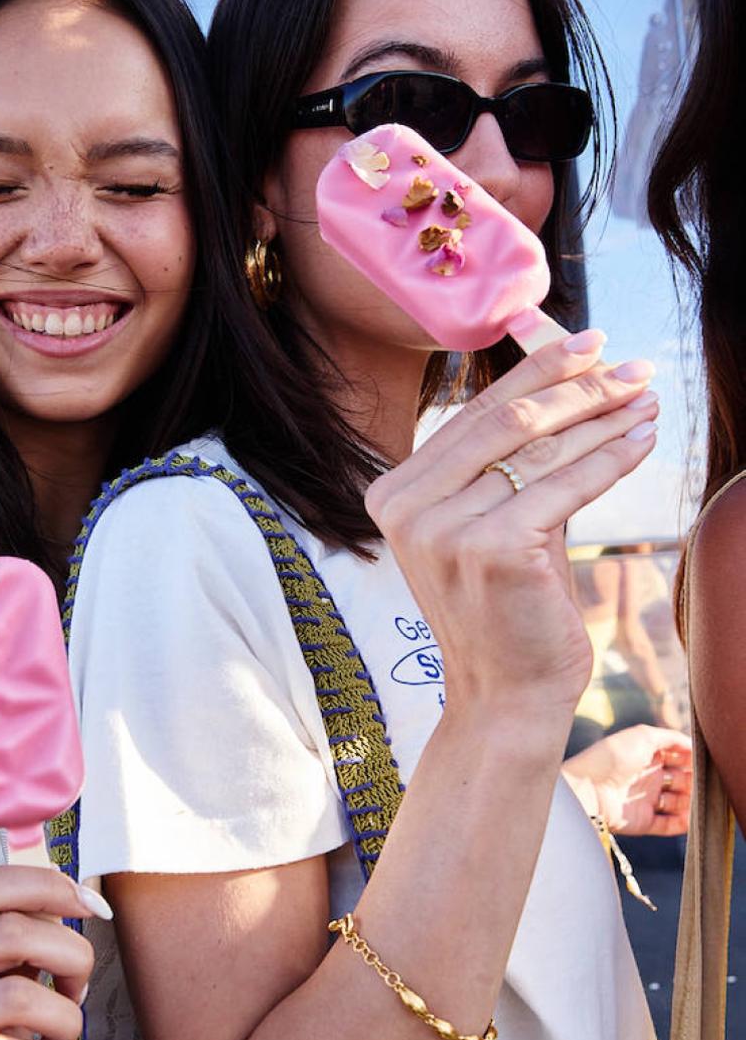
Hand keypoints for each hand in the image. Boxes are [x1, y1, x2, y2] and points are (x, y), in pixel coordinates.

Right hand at [365, 331, 658, 722]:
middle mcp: (404, 505)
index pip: (473, 416)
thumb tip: (572, 387)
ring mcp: (440, 527)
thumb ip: (513, 465)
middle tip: (632, 367)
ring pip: (536, 450)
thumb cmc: (505, 608)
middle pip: (504, 422)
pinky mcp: (488, 548)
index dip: (535, 372)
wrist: (502, 693)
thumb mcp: (493, 524)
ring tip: (646, 398)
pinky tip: (642, 438)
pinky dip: (609, 459)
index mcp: (393, 493)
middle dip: (576, 387)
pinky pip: (562, 487)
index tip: (588, 345)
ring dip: (601, 417)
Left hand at [562, 724, 691, 835]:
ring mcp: (646, 800)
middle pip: (682, 781)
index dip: (691, 760)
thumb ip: (670, 737)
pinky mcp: (643, 821)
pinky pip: (670, 825)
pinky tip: (691, 816)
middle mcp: (648, 777)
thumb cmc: (613, 756)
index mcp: (647, 756)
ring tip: (694, 798)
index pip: (678, 758)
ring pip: (680, 803)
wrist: (588, 788)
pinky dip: (683, 823)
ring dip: (691, 802)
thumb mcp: (642, 736)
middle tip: (699, 782)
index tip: (703, 762)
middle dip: (694, 781)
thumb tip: (692, 745)